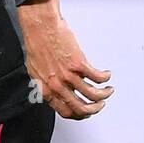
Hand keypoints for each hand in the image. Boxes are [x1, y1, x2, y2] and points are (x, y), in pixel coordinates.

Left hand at [18, 0, 112, 119]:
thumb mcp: (35, 70)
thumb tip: (55, 92)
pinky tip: (106, 74)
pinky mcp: (79, 64)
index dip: (79, 115)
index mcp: (46, 89)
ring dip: (104, 94)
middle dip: (95, 109)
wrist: (40, 27)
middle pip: (81, 108)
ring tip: (108, 89)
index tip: (86, 112)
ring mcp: (68, 76)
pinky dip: (105, 78)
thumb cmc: (36, 44)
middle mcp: (57, 86)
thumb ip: (46, 84)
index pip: (65, 112)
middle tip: (100, 104)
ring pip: (93, 95)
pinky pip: (97, 77)